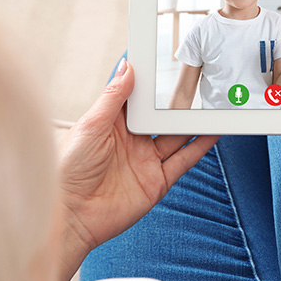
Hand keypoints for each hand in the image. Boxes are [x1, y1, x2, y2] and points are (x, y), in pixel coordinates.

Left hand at [56, 60, 218, 280]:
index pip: (136, 99)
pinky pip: (183, 161)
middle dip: (177, 102)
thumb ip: (113, 97)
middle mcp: (131, 142)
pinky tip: (212, 133)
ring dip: (194, 123)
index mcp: (111, 124)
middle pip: (161, 118)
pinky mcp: (157, 182)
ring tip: (212, 105)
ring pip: (176, 137)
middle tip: (198, 81)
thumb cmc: (69, 170)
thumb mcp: (90, 125)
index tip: (167, 64)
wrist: (72, 215)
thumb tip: (128, 67)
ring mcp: (145, 162)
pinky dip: (199, 148)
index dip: (151, 84)